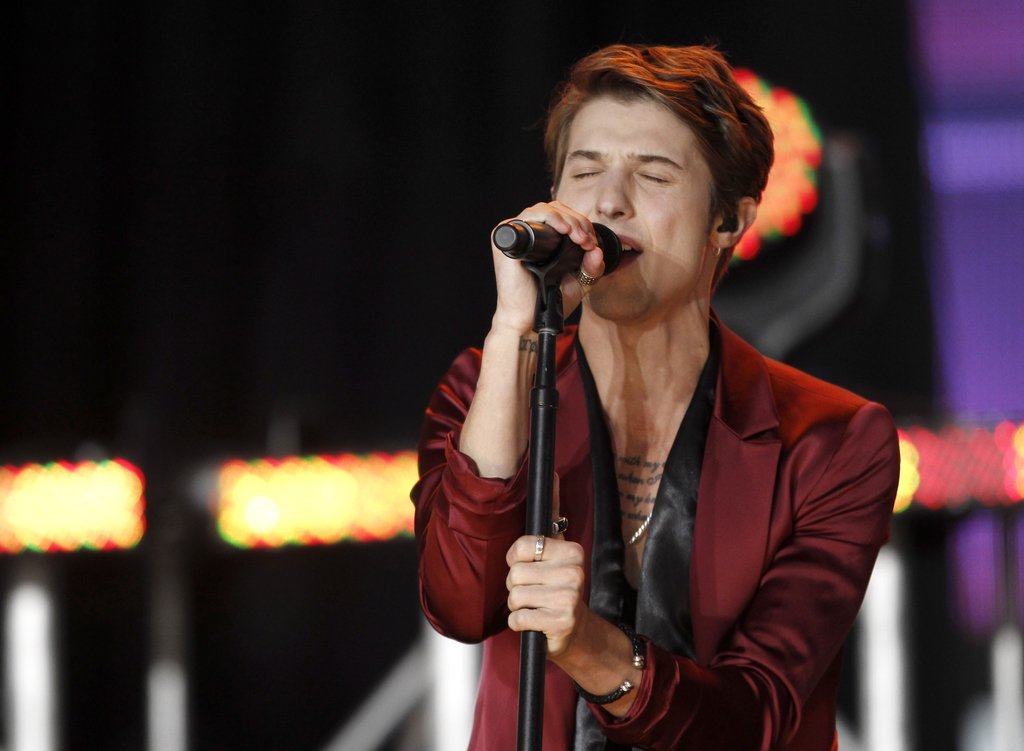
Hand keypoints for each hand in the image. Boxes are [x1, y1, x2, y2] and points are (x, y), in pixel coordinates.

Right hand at [490, 201, 607, 333]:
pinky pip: (529, 216)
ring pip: (545, 209)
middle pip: (555, 210)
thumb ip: (592, 267)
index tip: (591, 243)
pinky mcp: (506, 237)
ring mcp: (515, 233)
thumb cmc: (548, 301)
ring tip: (579, 237)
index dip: (581, 224)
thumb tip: (598, 249)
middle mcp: (528, 233)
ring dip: (567, 220)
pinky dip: (550, 218)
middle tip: (587, 241)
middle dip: (577, 222)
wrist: (529, 318)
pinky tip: (563, 230)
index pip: (563, 216)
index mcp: (542, 239)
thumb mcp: (579, 281)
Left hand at [504, 478, 586, 656]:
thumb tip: (552, 472)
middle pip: (515, 574)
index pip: (521, 547)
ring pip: (514, 596)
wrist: (576, 630)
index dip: (515, 559)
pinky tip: (535, 620)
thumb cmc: (558, 584)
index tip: (527, 565)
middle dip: (515, 585)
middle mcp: (575, 572)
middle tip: (534, 590)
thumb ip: (552, 514)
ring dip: (517, 605)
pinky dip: (519, 622)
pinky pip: (518, 619)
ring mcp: (570, 598)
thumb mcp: (557, 548)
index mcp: (573, 551)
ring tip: (535, 605)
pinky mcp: (561, 623)